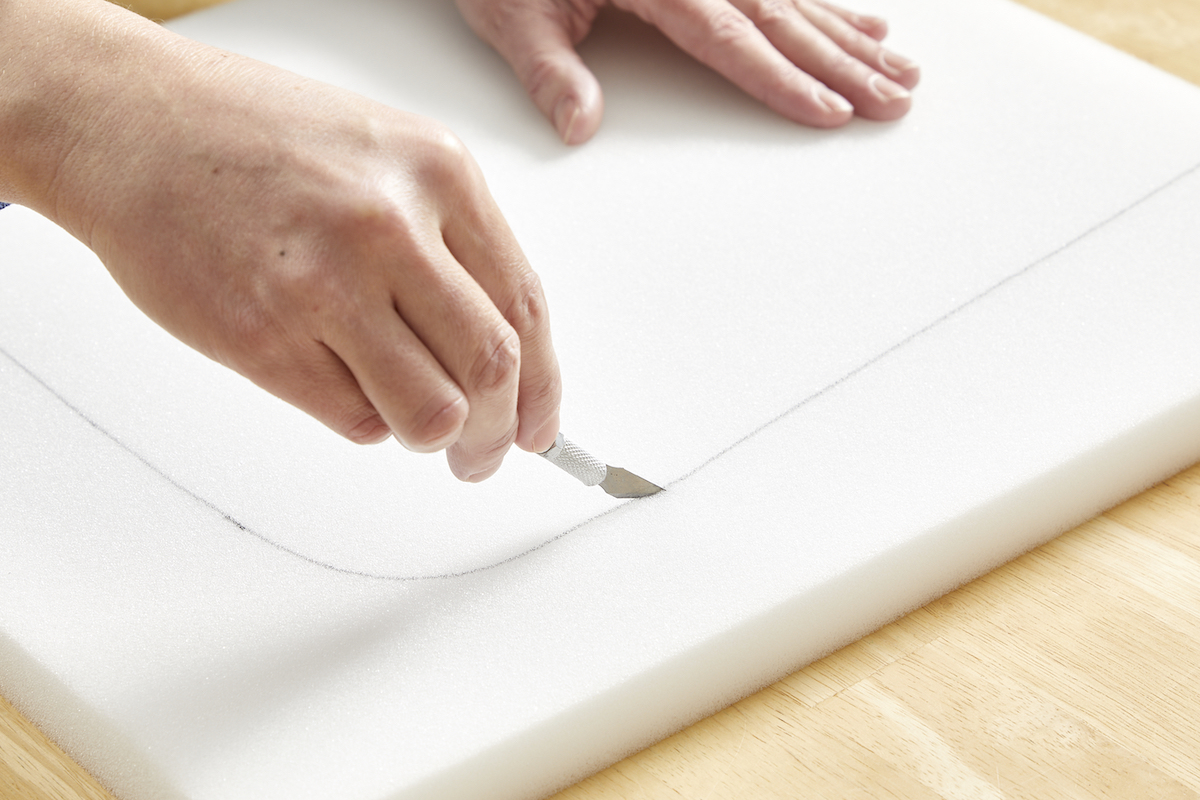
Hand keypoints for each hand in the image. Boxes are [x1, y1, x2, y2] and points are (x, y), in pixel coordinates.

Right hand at [8, 0, 560, 481]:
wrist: (131, 123)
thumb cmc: (254, 137)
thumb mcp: (385, 154)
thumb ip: (449, 244)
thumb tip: (500, 352)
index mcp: (438, 173)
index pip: (525, 308)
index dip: (543, 386)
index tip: (538, 425)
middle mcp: (390, 226)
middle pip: (492, 370)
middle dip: (499, 433)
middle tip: (484, 454)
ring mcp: (324, 284)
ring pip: (429, 413)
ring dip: (434, 439)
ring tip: (416, 428)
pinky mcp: (261, 338)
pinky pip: (353, 420)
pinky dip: (364, 422)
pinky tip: (342, 387)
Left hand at [456, 0, 919, 143]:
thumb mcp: (512, 17)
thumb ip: (551, 73)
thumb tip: (579, 127)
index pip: (730, 39)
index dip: (783, 80)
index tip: (830, 111)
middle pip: (781, 17)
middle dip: (842, 63)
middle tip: (895, 99)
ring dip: (849, 34)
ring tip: (898, 66)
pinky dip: (823, 4)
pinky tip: (862, 20)